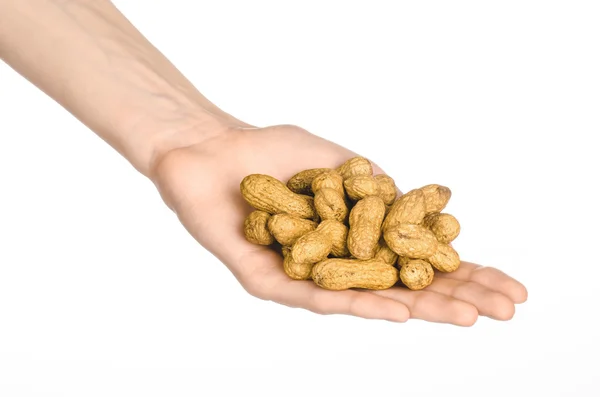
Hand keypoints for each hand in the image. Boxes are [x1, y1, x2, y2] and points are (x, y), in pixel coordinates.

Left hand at [152, 124, 527, 325]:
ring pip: (366, 298)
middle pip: (402, 286)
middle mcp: (334, 263)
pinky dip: (357, 302)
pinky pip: (315, 296)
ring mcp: (305, 275)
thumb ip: (378, 190)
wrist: (212, 150)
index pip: (415, 260)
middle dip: (454, 297)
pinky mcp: (268, 281)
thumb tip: (429, 207)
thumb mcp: (340, 163)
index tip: (510, 285)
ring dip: (419, 307)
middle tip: (506, 311)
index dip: (463, 271)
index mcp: (352, 238)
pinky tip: (397, 308)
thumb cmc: (271, 153)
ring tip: (465, 315)